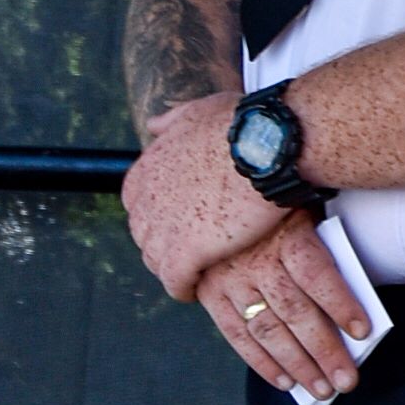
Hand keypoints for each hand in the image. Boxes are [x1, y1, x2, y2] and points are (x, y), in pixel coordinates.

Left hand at [122, 91, 293, 301]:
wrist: (268, 145)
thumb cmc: (242, 125)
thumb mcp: (197, 112)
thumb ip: (171, 123)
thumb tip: (154, 125)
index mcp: (147, 169)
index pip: (137, 205)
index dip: (158, 217)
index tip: (177, 223)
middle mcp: (147, 200)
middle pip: (144, 235)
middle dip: (163, 245)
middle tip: (187, 253)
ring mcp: (164, 228)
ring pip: (156, 262)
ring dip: (172, 269)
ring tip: (193, 274)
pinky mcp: (186, 253)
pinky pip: (174, 282)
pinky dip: (182, 289)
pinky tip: (193, 292)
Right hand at [194, 215, 369, 399]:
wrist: (218, 193)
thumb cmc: (277, 209)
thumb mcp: (303, 212)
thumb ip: (322, 248)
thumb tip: (351, 302)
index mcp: (285, 232)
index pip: (315, 273)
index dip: (340, 304)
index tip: (362, 332)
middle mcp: (254, 258)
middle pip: (294, 310)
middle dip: (323, 350)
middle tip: (346, 381)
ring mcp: (229, 277)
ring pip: (266, 328)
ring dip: (296, 364)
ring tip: (321, 389)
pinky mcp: (210, 292)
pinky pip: (236, 334)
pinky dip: (260, 361)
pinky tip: (284, 381)